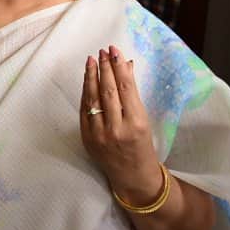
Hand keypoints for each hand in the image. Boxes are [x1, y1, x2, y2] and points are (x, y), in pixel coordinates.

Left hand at [80, 46, 163, 204]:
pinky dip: (86, 92)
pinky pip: (84, 110)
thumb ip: (132, 94)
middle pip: (108, 91)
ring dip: (92, 76)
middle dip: (105, 68)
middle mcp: (117, 129)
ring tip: (92, 60)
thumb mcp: (144, 120)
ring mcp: (99, 134)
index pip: (125, 89)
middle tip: (103, 51)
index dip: (118, 67)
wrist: (133, 178)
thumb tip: (125, 65)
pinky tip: (88, 80)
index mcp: (136, 124)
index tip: (115, 51)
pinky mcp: (87, 138)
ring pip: (93, 98)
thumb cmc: (143, 147)